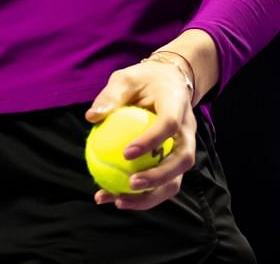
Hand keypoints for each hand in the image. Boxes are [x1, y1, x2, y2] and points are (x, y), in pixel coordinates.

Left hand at [83, 56, 198, 210]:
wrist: (169, 83)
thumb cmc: (144, 80)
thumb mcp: (125, 79)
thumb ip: (110, 96)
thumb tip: (91, 117)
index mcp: (178, 104)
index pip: (170, 125)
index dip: (152, 141)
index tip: (126, 153)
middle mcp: (188, 130)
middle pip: (182, 160)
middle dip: (159, 177)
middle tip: (131, 184)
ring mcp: (185, 148)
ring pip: (176, 180)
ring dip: (150, 196)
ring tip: (118, 201)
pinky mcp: (175, 162)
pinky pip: (162, 184)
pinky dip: (141, 196)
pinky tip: (113, 198)